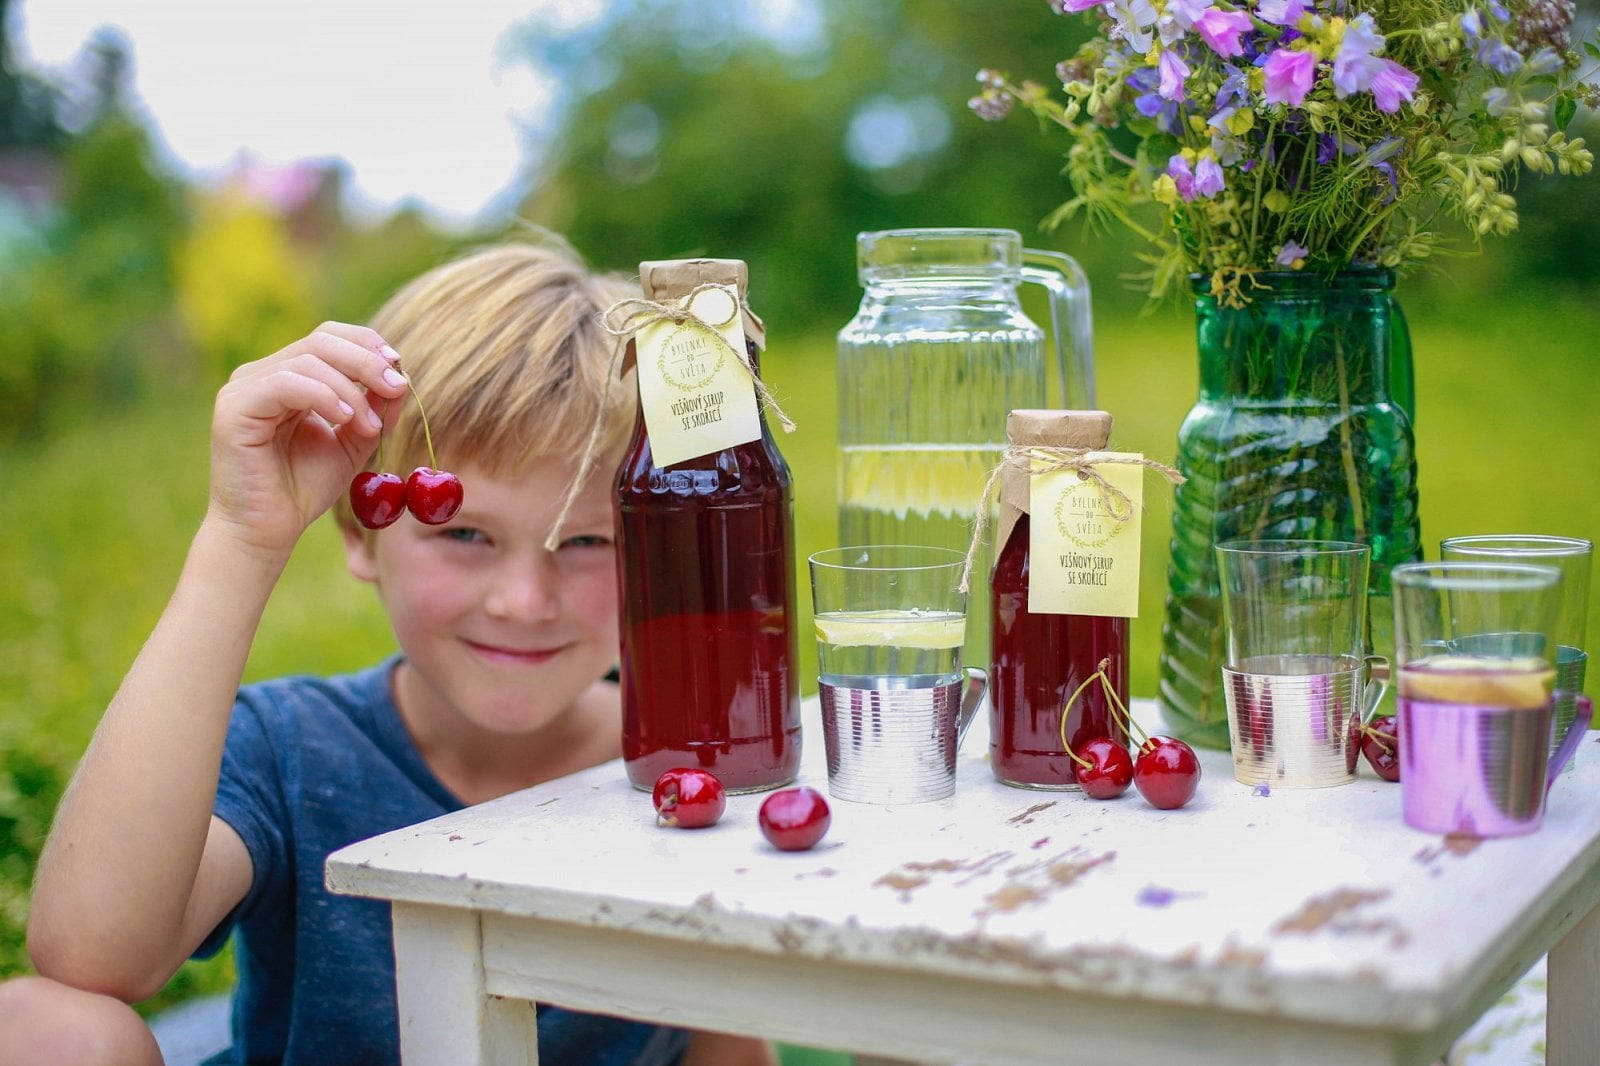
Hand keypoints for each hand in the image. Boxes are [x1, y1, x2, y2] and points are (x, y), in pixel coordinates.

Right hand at [206, 323, 410, 554]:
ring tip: (371, 426)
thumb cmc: (303, 489)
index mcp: (288, 377)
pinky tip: (346, 420)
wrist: (268, 531)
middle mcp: (261, 375)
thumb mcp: (352, 443)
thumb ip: (374, 410)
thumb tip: (401, 377)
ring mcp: (244, 389)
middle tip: (397, 387)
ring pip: (308, 360)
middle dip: (367, 361)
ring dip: (351, 390)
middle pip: (321, 341)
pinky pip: (285, 383)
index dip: (366, 344)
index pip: (328, 337)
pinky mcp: (234, 408)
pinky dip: (323, 396)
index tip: (399, 368)